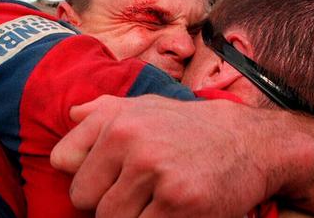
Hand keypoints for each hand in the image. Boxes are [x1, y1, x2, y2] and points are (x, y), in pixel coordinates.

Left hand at [50, 95, 272, 217]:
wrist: (250, 143)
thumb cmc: (190, 128)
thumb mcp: (147, 106)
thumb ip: (104, 111)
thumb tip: (70, 114)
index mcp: (116, 120)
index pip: (63, 162)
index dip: (87, 173)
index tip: (111, 176)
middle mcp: (132, 142)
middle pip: (84, 199)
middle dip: (108, 201)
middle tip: (141, 191)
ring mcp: (156, 173)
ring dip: (133, 217)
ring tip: (158, 200)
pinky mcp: (179, 204)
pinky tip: (175, 210)